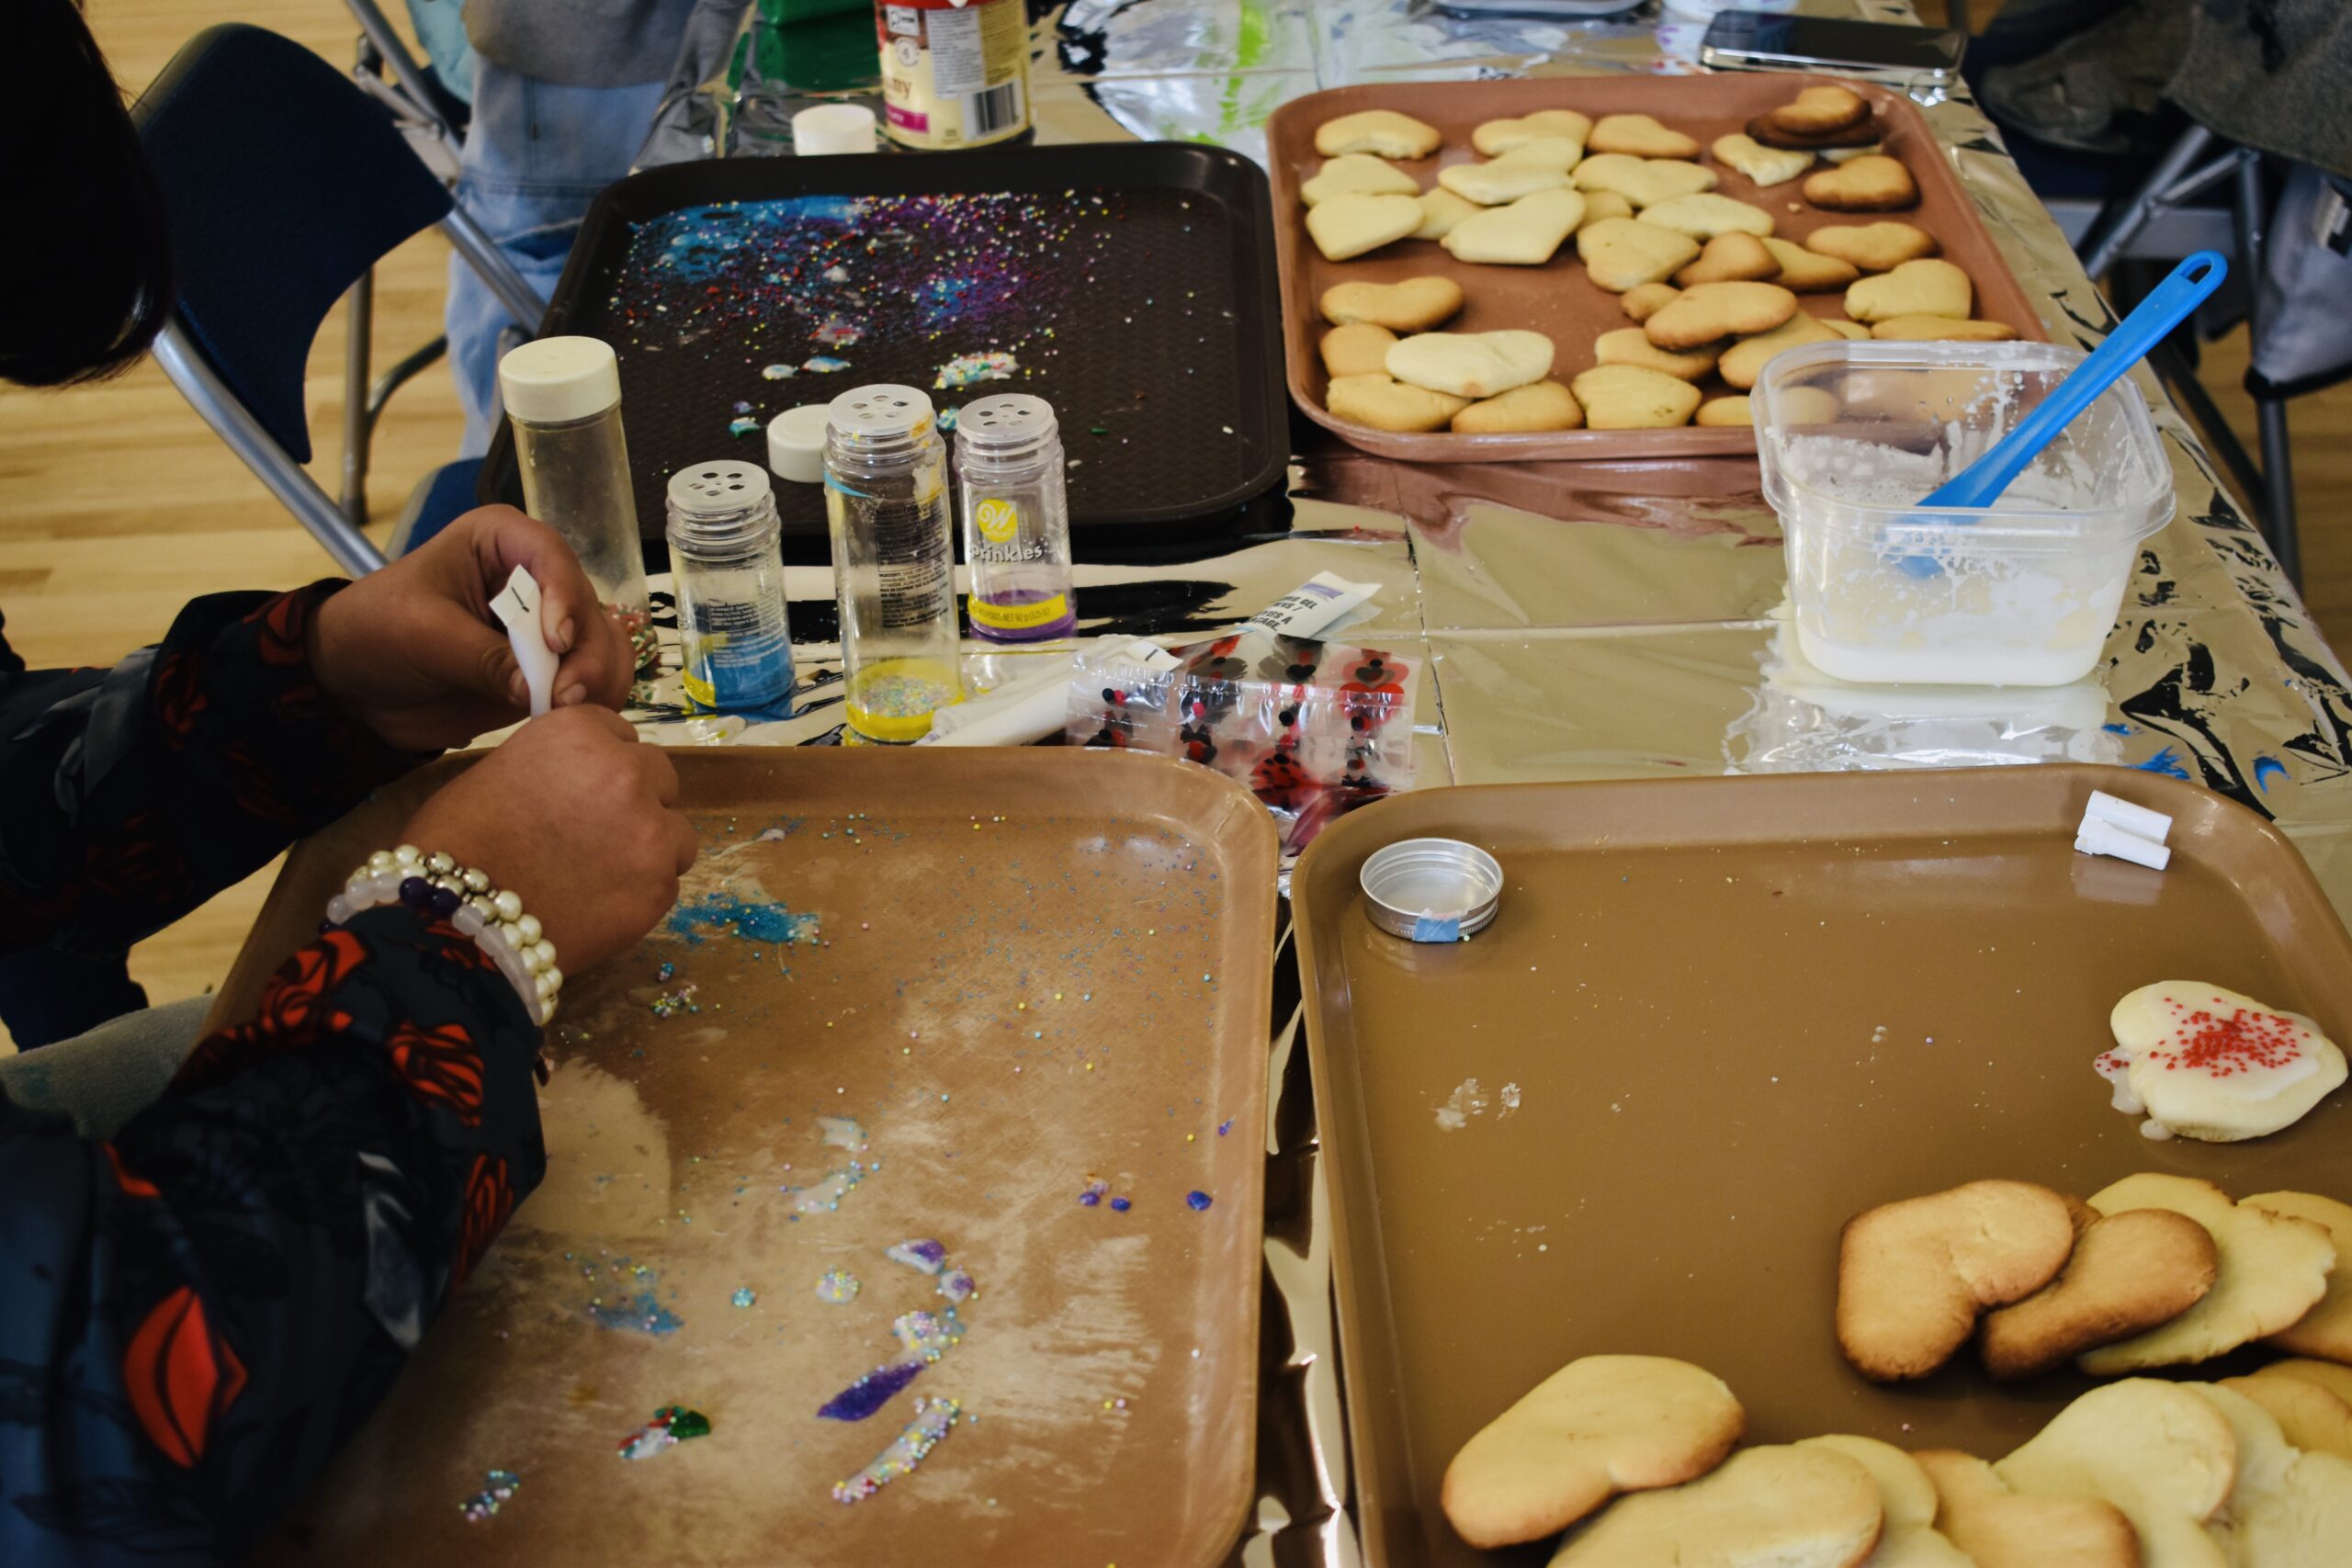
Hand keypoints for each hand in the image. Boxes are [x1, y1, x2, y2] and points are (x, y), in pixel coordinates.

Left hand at [309, 506, 634, 752]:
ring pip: (603, 645)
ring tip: (565, 709)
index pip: (551, 555)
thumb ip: (482, 659)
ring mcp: (547, 627)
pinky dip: (595, 698)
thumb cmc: (376, 633)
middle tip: (564, 695)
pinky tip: (570, 716)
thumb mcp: (423, 636)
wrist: (355, 685)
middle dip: (585, 653)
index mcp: (500, 542)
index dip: (564, 595)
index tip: (555, 641)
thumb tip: (538, 690)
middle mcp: (535, 578)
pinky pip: (595, 679)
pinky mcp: (550, 671)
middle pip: (588, 607)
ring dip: (597, 679)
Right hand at [398, 707, 697, 973]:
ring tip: (604, 876)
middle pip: (659, 776)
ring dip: (650, 848)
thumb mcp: (497, 773)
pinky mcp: (660, 885)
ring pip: (676, 832)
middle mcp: (625, 771)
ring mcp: (649, 829)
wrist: (460, 919)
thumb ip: (552, 767)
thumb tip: (573, 784)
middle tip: (598, 836)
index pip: (619, 733)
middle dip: (636, 801)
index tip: (586, 789)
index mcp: (580, 732)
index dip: (604, 763)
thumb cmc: (457, 844)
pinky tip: (601, 906)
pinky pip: (667, 881)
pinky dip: (642, 893)